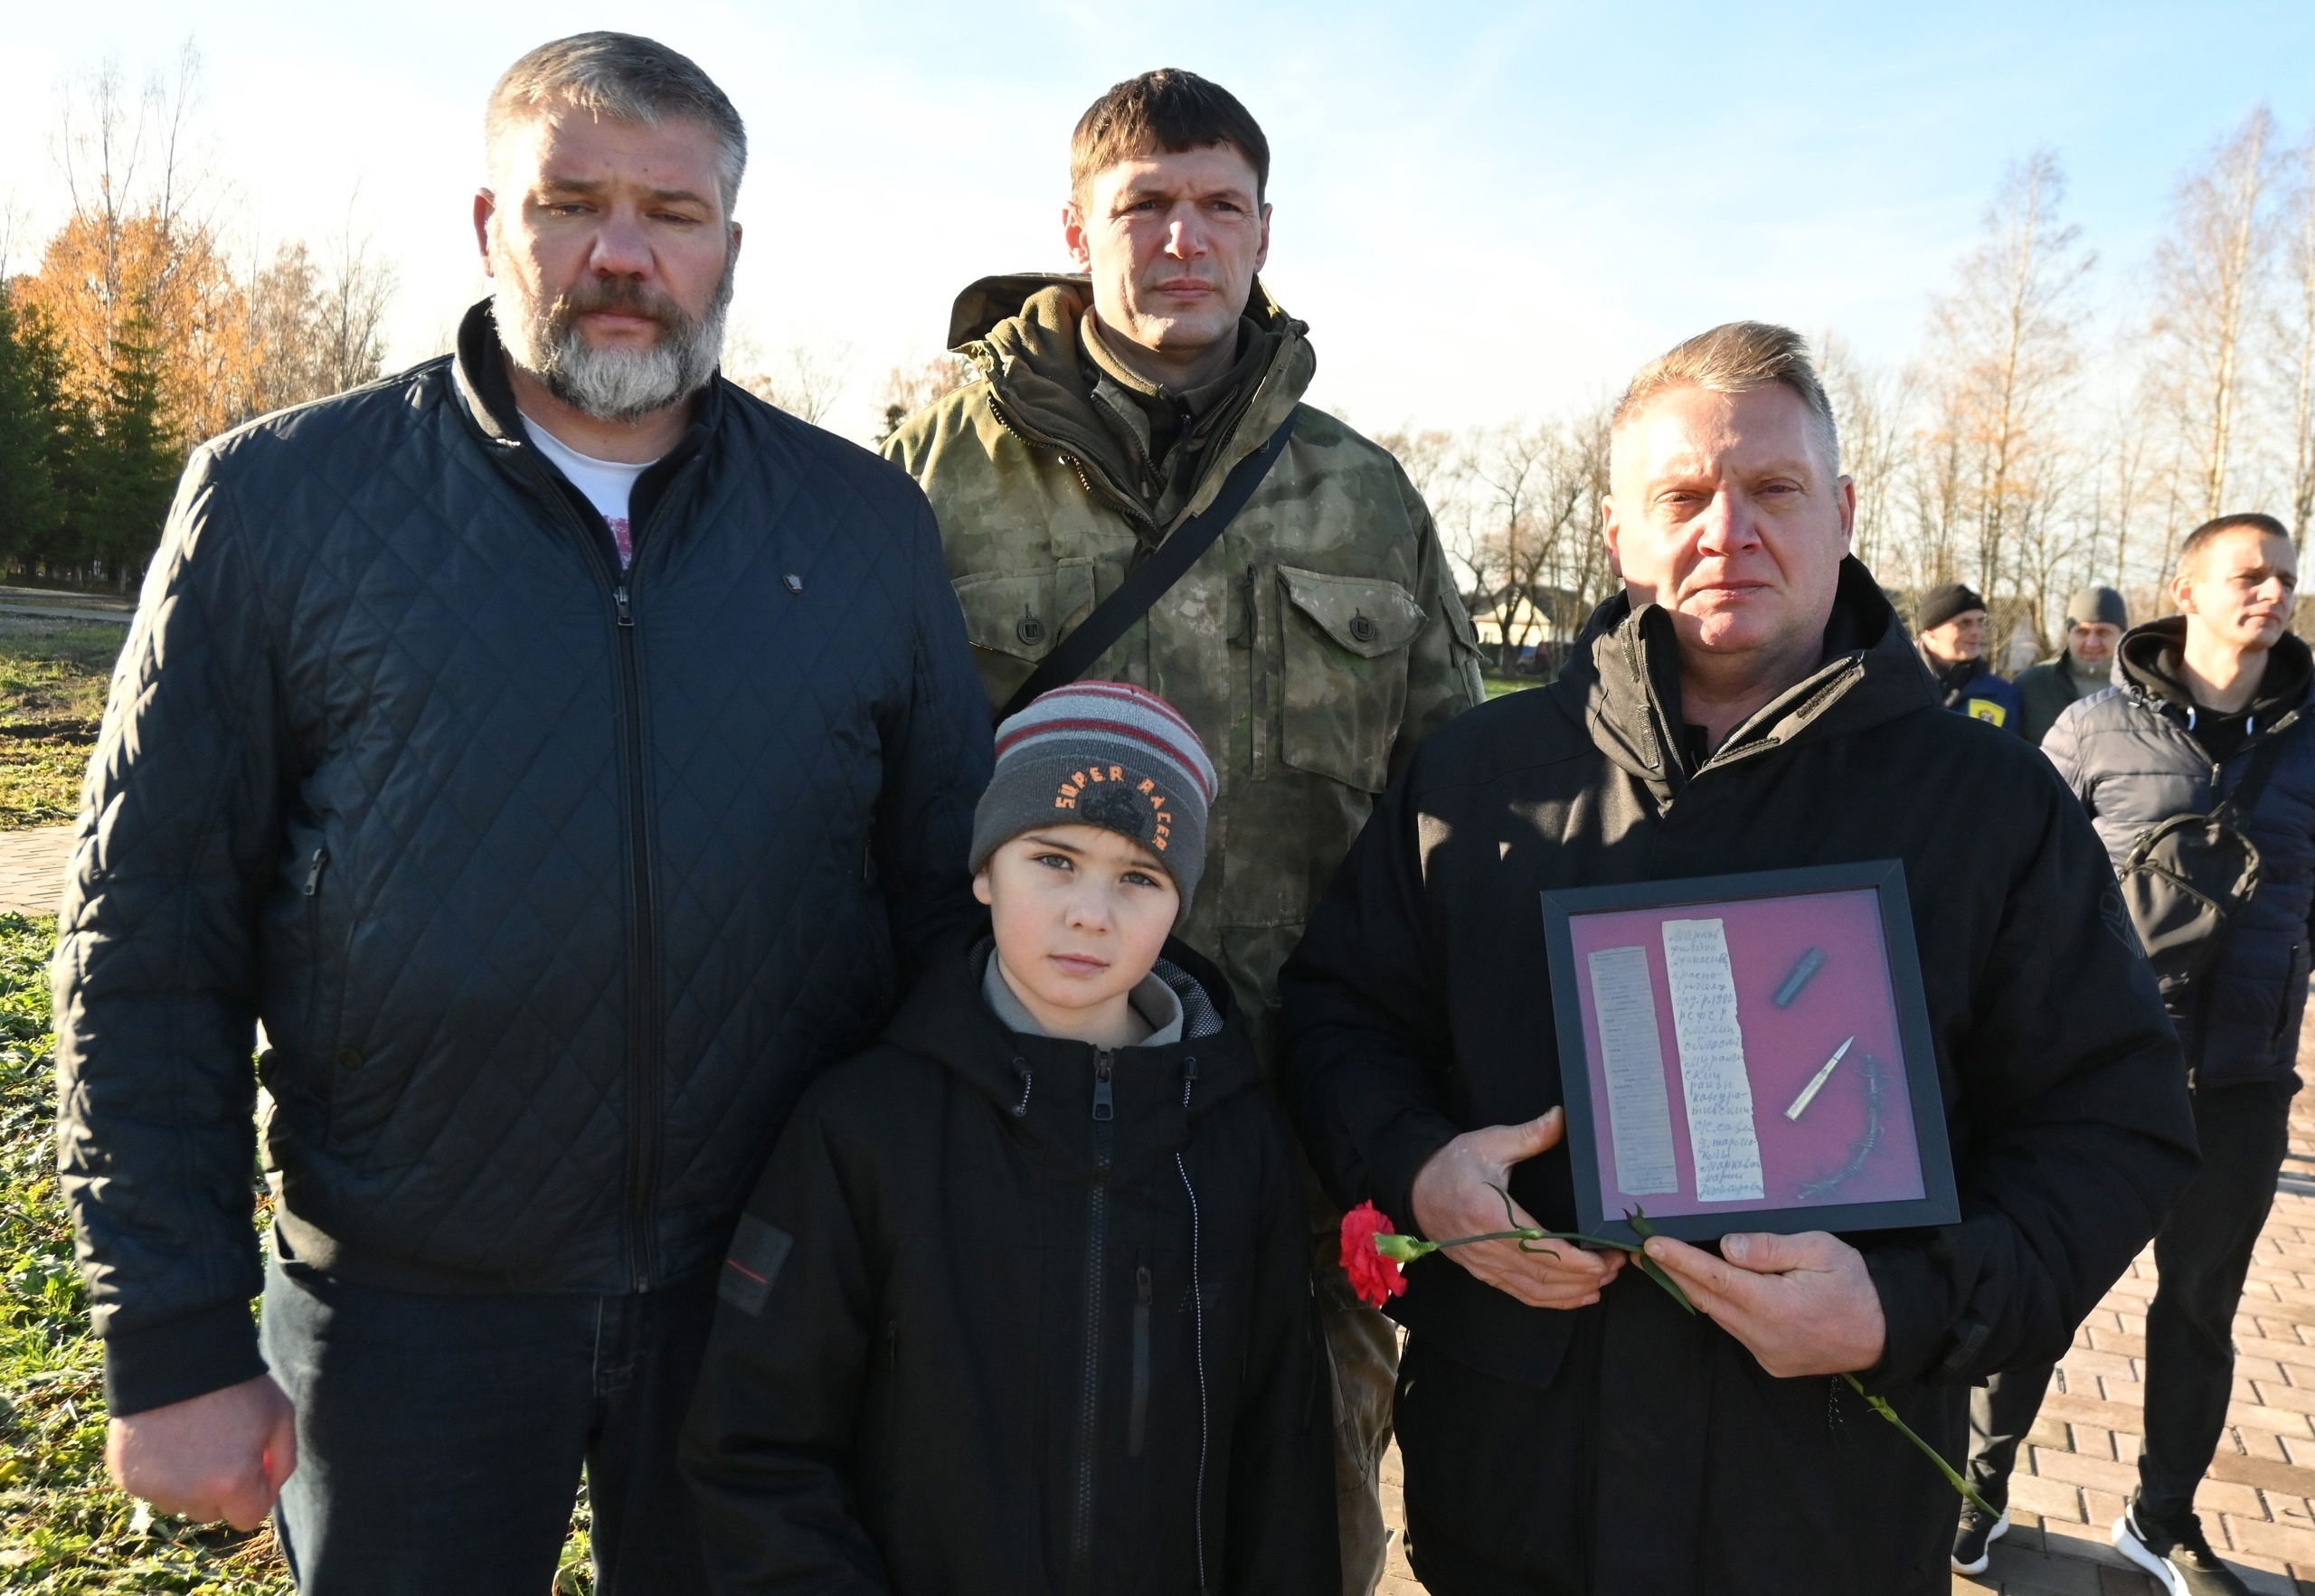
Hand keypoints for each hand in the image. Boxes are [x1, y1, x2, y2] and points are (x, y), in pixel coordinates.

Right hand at [108, 1373, 296, 1529]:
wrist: (176, 1356)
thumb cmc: (236, 1384)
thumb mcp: (280, 1417)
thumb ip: (282, 1463)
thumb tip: (267, 1492)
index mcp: (232, 1483)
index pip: (248, 1519)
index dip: (254, 1494)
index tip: (253, 1468)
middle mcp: (189, 1495)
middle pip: (211, 1512)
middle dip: (221, 1489)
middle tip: (221, 1446)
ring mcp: (153, 1488)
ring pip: (179, 1502)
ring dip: (187, 1483)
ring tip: (192, 1438)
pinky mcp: (125, 1477)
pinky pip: (150, 1488)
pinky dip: (159, 1471)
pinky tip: (166, 1437)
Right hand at [1409, 1108, 1623, 1309]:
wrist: (1415, 1188)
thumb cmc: (1452, 1164)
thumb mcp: (1489, 1143)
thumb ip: (1529, 1135)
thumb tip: (1563, 1117)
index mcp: (1491, 1216)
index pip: (1541, 1249)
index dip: (1576, 1262)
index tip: (1605, 1259)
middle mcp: (1488, 1248)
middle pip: (1544, 1276)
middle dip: (1585, 1276)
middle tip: (1618, 1264)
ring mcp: (1485, 1265)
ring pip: (1536, 1291)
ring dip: (1573, 1291)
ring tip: (1605, 1279)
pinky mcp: (1484, 1273)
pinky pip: (1523, 1295)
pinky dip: (1553, 1300)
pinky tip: (1578, 1295)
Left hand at [1643, 1230, 1886, 1377]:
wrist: (1885, 1333)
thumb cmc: (1855, 1285)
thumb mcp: (1821, 1250)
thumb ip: (1770, 1249)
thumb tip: (1727, 1247)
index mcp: (1777, 1306)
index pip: (1716, 1280)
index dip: (1681, 1262)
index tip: (1653, 1246)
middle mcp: (1766, 1335)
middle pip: (1708, 1300)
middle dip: (1676, 1274)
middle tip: (1647, 1253)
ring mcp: (1767, 1353)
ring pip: (1720, 1317)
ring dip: (1696, 1291)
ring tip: (1672, 1264)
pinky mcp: (1772, 1362)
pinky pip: (1737, 1330)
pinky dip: (1722, 1309)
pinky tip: (1714, 1290)